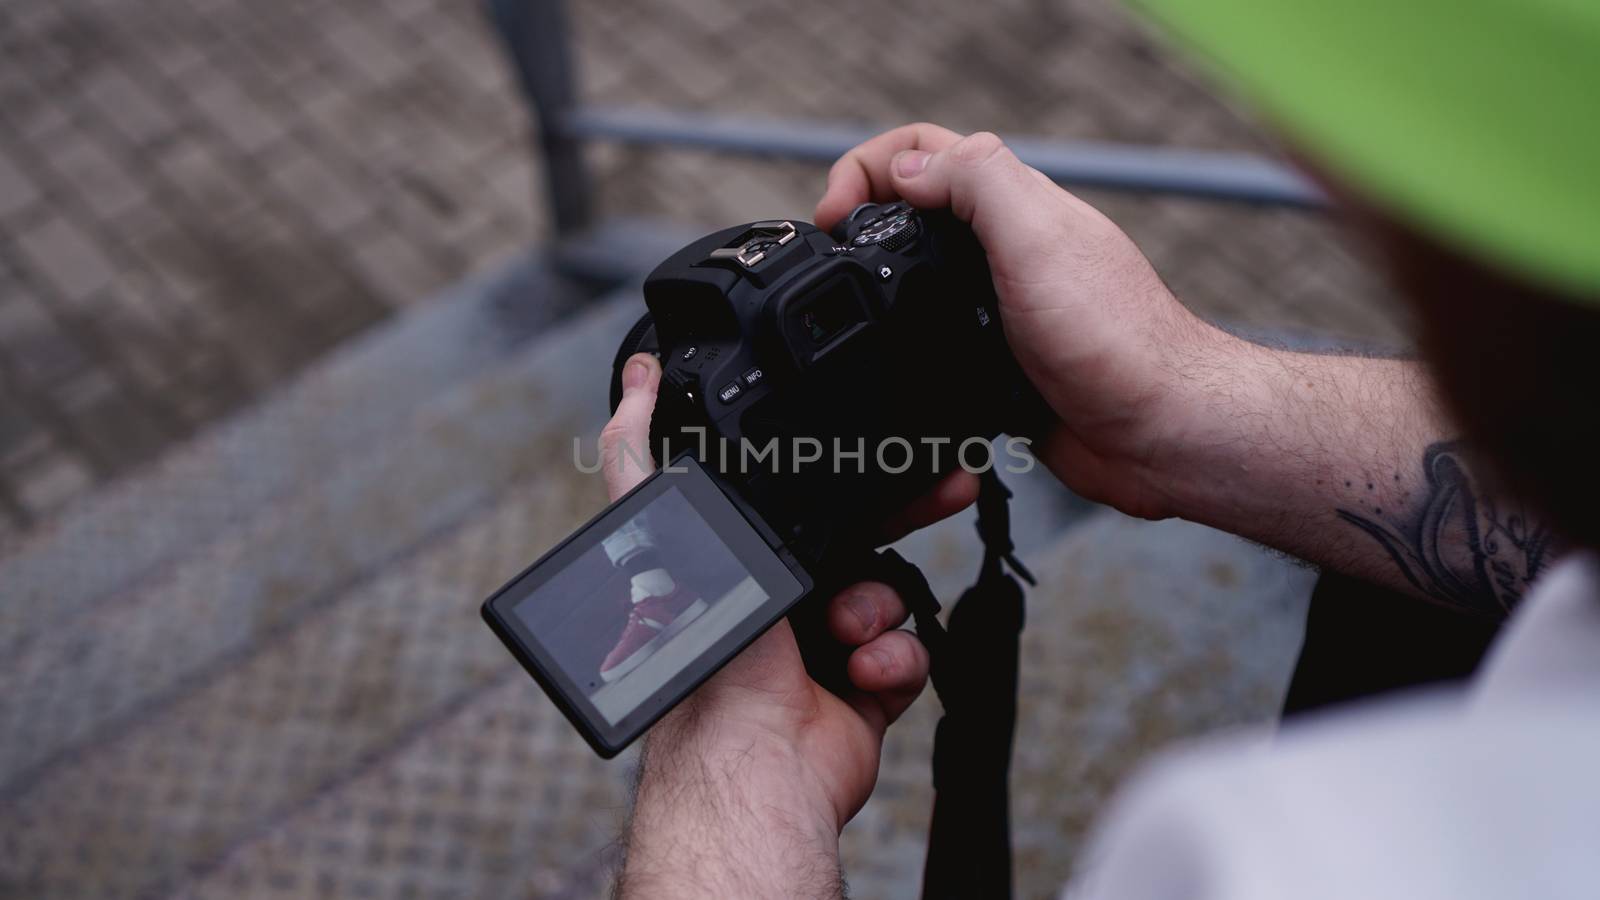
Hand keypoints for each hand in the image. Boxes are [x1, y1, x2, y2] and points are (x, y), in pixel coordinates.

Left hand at [603, 353, 974, 896]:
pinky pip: (909, 650)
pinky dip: (895, 659)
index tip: (887, 449)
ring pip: (891, 592)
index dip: (845, 473)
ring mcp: (828, 647)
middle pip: (862, 536)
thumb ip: (640, 457)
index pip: (802, 498)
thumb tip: (633, 381)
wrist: (755, 761)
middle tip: (945, 487)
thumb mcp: (667, 533)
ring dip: (877, 609)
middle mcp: (783, 603)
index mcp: (739, 563)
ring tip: (845, 632)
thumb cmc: (704, 659)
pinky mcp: (866, 690)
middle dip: (903, 515)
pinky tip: (863, 671)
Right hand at [816, 124, 1233, 518]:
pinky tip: (893, 362)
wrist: (1157, 435)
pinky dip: (907, 347)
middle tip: (831, 257)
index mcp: (1016, 206)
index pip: (928, 150)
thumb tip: (908, 166)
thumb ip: (976, 185)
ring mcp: (1003, 308)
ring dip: (884, 282)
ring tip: (851, 305)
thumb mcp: (1037, 238)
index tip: (835, 213)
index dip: (871, 166)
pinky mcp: (1000, 365)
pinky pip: (937, 343)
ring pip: (923, 278)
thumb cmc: (1116, 341)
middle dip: (864, 219)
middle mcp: (1008, 250)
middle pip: (917, 209)